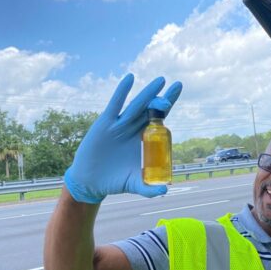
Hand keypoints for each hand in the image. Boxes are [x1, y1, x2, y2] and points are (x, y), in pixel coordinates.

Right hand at [64, 73, 181, 202]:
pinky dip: (122, 92)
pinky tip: (130, 78)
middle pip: (151, 110)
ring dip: (148, 93)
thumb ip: (149, 189)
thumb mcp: (135, 185)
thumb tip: (165, 191)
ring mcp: (120, 125)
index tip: (179, 97)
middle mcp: (133, 129)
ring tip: (161, 81)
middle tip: (178, 85)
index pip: (160, 121)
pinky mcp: (105, 124)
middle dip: (164, 98)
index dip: (168, 108)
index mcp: (143, 140)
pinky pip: (115, 106)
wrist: (91, 182)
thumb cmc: (115, 182)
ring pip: (137, 106)